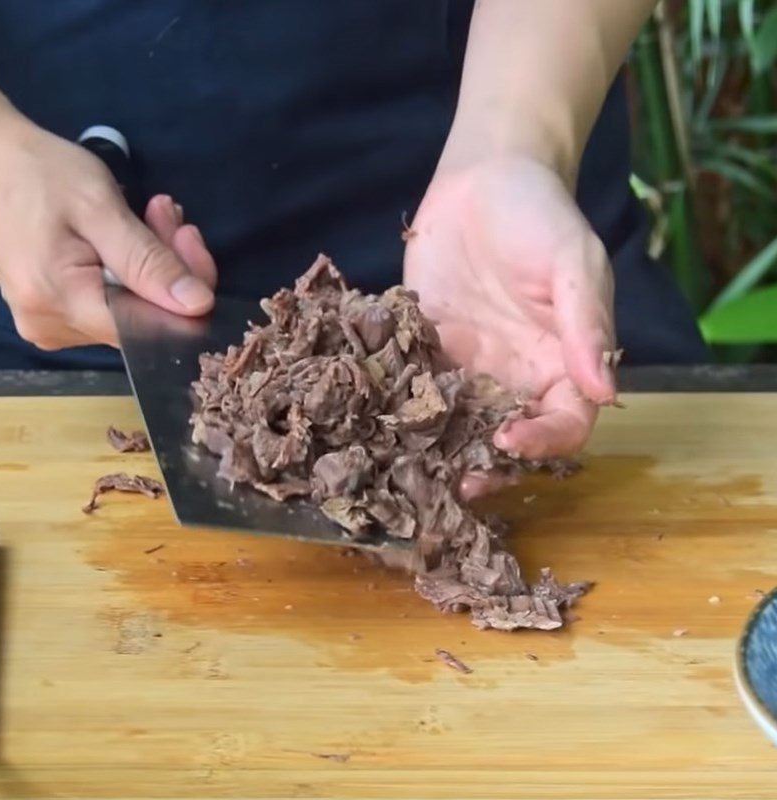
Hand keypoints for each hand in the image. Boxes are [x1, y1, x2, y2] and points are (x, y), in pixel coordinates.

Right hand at [0, 111, 215, 349]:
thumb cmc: (36, 173)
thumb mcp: (99, 208)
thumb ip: (149, 262)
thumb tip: (200, 306)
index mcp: (63, 307)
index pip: (153, 327)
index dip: (185, 293)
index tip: (189, 239)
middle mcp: (56, 330)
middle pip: (144, 317)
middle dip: (170, 267)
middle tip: (168, 214)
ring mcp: (54, 325)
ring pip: (134, 307)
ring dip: (155, 262)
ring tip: (153, 213)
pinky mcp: (56, 312)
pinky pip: (114, 300)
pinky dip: (133, 269)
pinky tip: (132, 232)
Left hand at [404, 154, 615, 492]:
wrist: (482, 180)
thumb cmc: (541, 215)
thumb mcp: (573, 263)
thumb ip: (586, 325)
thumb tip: (606, 392)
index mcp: (563, 365)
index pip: (565, 424)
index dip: (544, 443)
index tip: (509, 443)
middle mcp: (516, 378)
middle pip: (507, 439)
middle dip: (484, 466)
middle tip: (453, 485)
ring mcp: (468, 369)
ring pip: (458, 426)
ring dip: (438, 451)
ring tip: (410, 469)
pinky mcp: (426, 351)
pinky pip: (414, 389)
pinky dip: (400, 410)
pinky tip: (377, 425)